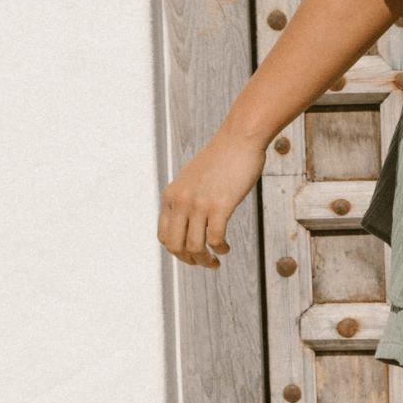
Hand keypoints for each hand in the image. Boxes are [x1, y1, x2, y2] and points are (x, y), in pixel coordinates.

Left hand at [158, 131, 265, 269]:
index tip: (192, 254)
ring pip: (194, 247)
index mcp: (171, 196)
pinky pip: (215, 239)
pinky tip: (226, 248)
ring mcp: (199, 204)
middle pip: (176, 247)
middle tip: (205, 263)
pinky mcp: (220, 205)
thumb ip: (186, 197)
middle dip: (190, 261)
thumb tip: (189, 218)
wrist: (238, 139)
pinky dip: (220, 249)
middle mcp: (181, 201)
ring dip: (206, 261)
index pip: (164, 236)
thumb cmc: (221, 158)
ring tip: (216, 261)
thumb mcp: (192, 177)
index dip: (177, 252)